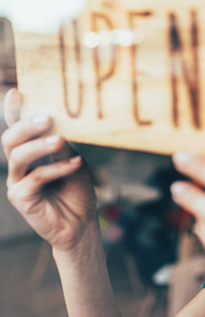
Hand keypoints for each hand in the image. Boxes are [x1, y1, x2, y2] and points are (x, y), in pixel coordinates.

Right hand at [2, 88, 96, 250]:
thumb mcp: (74, 161)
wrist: (82, 224)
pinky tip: (75, 164)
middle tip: (47, 118)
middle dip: (26, 125)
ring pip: (18, 156)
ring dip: (39, 145)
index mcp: (31, 151)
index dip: (14, 110)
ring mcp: (17, 181)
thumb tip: (59, 122)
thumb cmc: (76, 190)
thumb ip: (63, 145)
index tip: (17, 92)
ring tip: (60, 139)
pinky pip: (35, 178)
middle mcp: (19, 165)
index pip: (18, 127)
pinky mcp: (21, 198)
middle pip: (10, 139)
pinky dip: (56, 169)